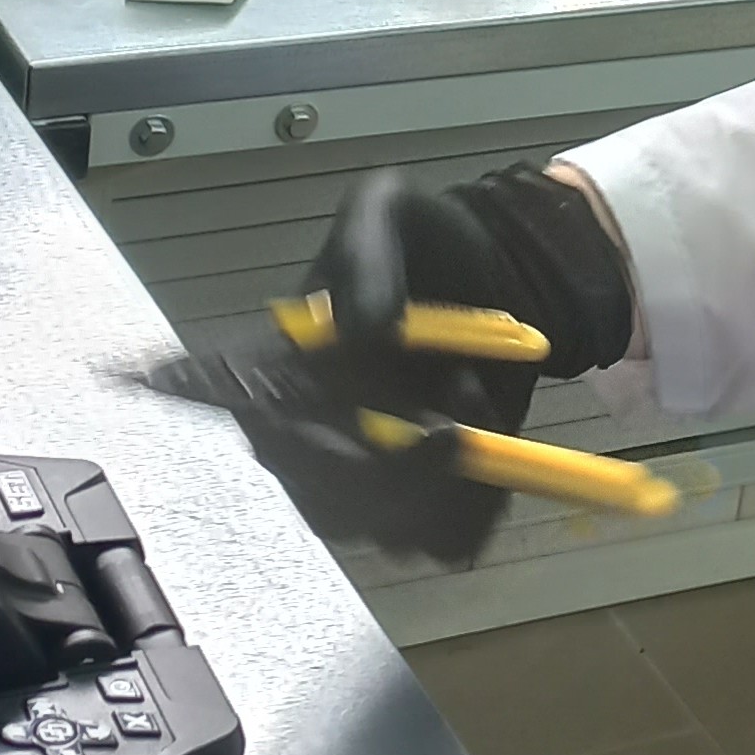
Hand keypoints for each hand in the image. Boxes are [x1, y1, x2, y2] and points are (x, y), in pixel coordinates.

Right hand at [207, 161, 637, 562]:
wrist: (506, 275)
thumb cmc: (427, 242)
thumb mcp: (388, 210)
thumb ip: (366, 254)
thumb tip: (361, 328)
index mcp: (281, 364)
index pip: (248, 416)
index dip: (278, 438)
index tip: (339, 432)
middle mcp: (310, 431)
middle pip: (321, 498)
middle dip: (395, 473)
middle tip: (455, 428)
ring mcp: (365, 477)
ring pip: (385, 530)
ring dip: (447, 480)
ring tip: (476, 398)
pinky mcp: (424, 501)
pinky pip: (441, 544)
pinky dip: (479, 507)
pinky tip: (497, 441)